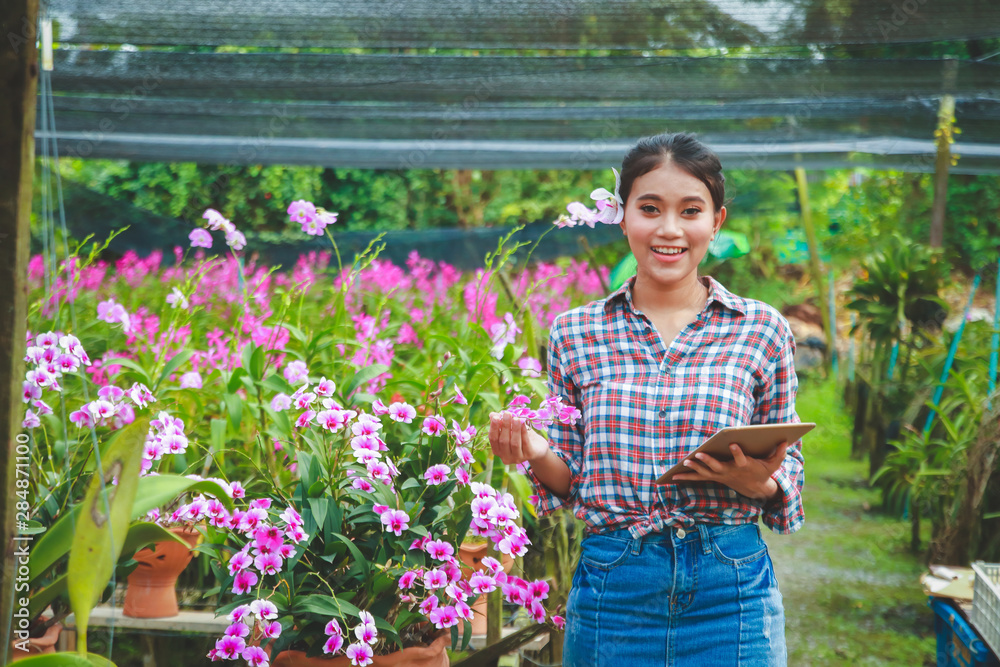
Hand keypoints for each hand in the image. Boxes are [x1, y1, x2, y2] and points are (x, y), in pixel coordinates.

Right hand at [488, 411, 549, 464]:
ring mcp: (517, 458)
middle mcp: (506, 457)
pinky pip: (525, 442)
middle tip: (507, 414)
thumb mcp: (510, 428)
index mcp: (498, 450)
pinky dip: (524, 431)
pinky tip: (523, 423)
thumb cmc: (520, 436)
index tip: (496, 417)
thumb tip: (492, 414)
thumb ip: (501, 423)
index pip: (493, 439)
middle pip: (503, 441)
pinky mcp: (529, 455)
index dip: (494, 428)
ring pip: (514, 443)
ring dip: (515, 429)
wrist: (538, 446)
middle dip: (505, 426)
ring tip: (516, 418)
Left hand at [671, 441, 787, 501]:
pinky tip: (672, 475)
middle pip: (718, 467)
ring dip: (694, 468)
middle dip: (708, 461)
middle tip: (698, 455)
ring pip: (706, 472)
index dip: (737, 452)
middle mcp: (731, 472)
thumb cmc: (763, 472)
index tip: (733, 443)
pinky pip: (698, 478)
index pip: (741, 458)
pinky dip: (686, 476)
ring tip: (684, 462)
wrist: (755, 489)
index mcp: (744, 466)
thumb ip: (779, 453)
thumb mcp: (774, 464)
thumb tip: (786, 440)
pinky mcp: (714, 477)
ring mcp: (721, 476)